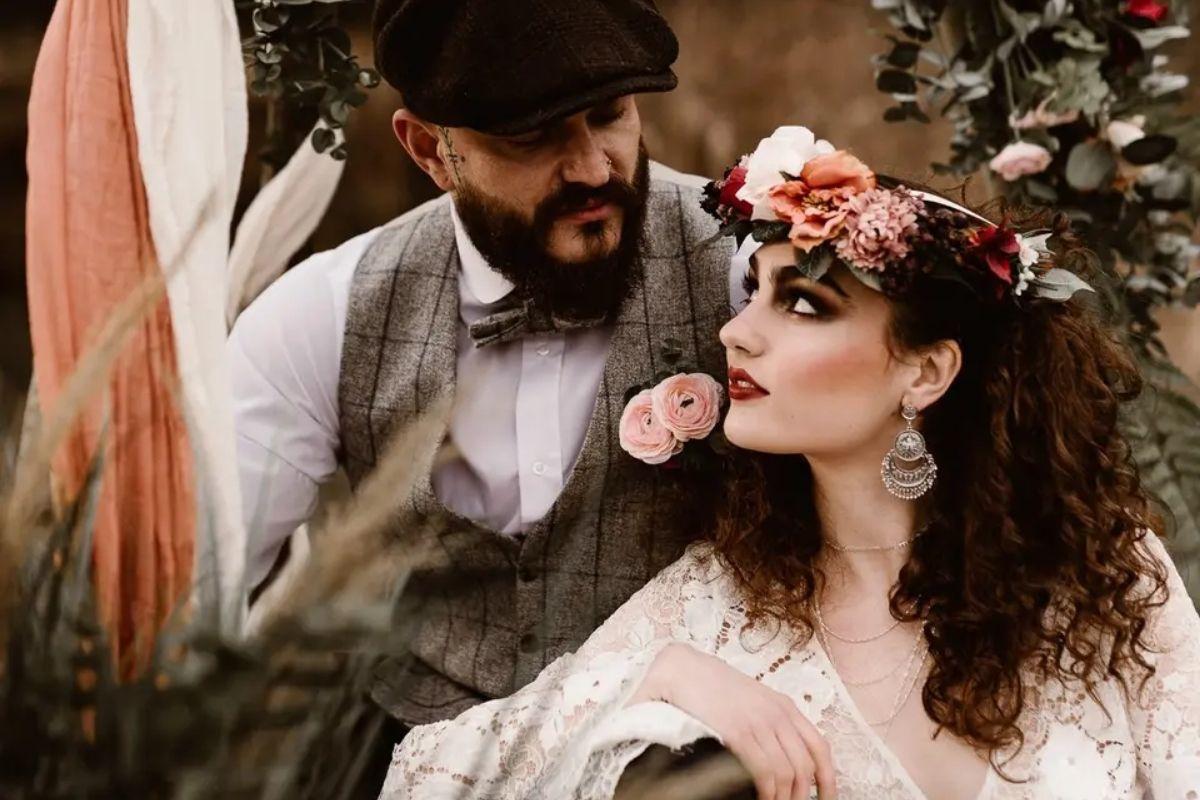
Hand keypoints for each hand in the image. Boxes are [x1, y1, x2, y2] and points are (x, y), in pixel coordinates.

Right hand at [629, 643, 836, 799]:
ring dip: (782, 798)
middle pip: (805, 767)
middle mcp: (777, 713)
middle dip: (801, 796)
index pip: (819, 747)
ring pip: (787, 774)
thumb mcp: (751, 700)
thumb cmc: (711, 687)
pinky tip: (759, 799)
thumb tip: (781, 759)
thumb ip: (769, 722)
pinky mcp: (737, 732)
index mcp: (783, 706)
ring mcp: (758, 722)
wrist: (681, 667)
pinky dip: (766, 793)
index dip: (828, 780)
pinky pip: (764, 772)